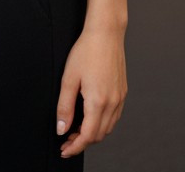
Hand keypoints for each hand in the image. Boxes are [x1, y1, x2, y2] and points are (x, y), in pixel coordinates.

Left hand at [55, 27, 126, 158]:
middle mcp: (113, 103)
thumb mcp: (69, 78)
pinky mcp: (123, 92)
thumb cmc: (87, 50)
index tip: (64, 150)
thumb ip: (64, 106)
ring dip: (93, 133)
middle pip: (99, 135)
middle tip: (67, 140)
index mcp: (98, 101)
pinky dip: (102, 123)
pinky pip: (114, 116)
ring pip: (108, 127)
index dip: (75, 147)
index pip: (87, 136)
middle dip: (82, 142)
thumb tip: (61, 129)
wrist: (106, 33)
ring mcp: (120, 98)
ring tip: (76, 129)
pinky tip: (91, 116)